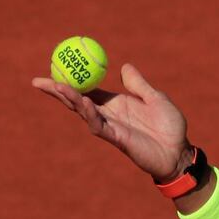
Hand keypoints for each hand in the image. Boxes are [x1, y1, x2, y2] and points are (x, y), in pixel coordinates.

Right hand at [33, 64, 192, 181]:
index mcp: (116, 103)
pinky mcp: (117, 138)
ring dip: (70, 99)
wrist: (180, 152)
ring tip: (56, 86)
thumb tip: (124, 66)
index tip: (55, 68)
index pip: (88, 90)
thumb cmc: (170, 127)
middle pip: (77, 100)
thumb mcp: (156, 98)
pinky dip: (91, 114)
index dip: (72, 81)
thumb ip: (139, 84)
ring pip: (83, 112)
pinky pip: (99, 125)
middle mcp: (109, 114)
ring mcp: (111, 127)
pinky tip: (84, 102)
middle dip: (58, 91)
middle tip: (38, 81)